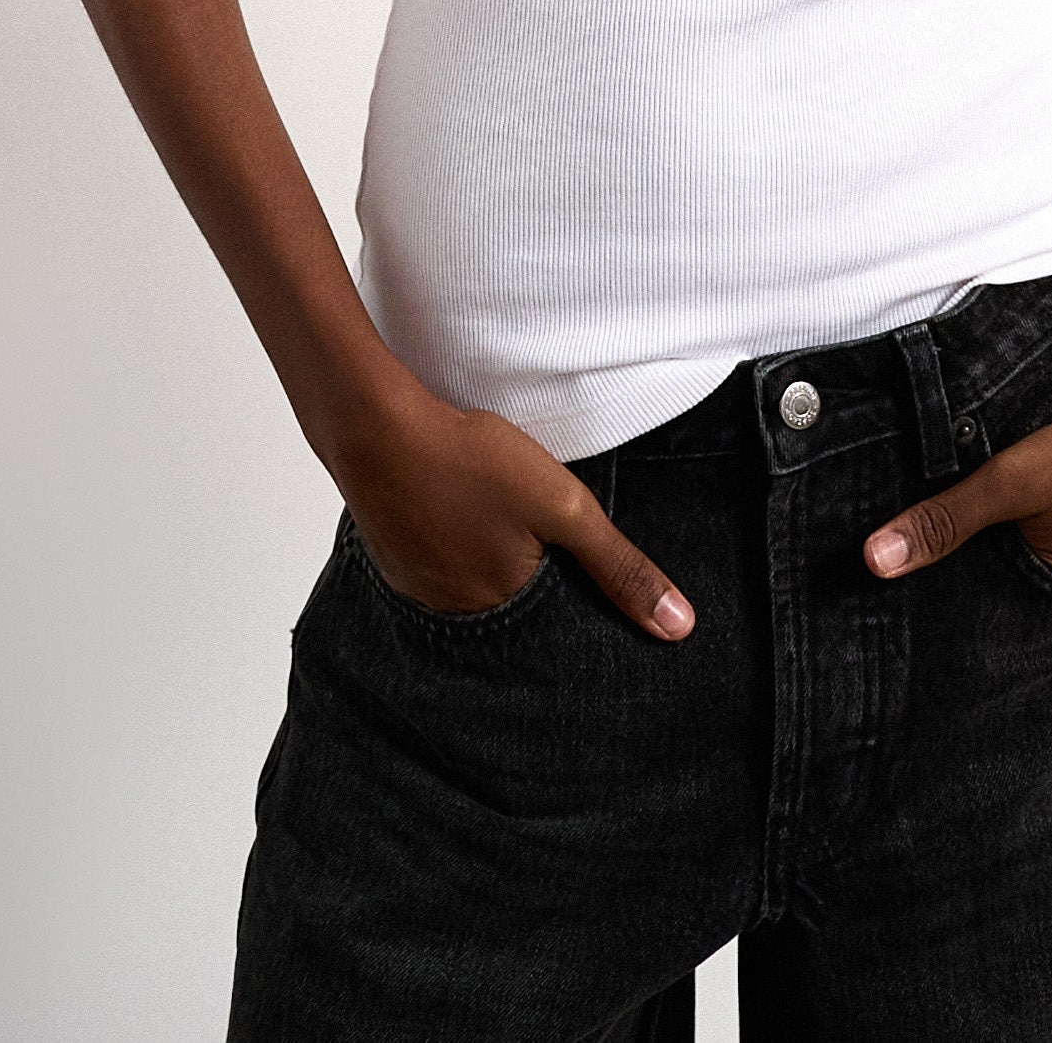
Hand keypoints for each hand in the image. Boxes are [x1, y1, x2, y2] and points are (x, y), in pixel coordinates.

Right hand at [332, 377, 695, 638]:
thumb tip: (678, 626)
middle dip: (526, 566)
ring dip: (486, 551)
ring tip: (489, 508)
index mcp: (503, 608)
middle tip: (519, 515)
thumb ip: (620, 565)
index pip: (555, 617)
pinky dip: (450, 538)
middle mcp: (457, 612)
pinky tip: (454, 504)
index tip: (564, 549)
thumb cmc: (469, 460)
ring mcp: (417, 586)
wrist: (374, 425)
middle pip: (511, 599)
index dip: (568, 579)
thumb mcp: (563, 506)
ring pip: (471, 578)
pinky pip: (435, 561)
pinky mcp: (391, 556)